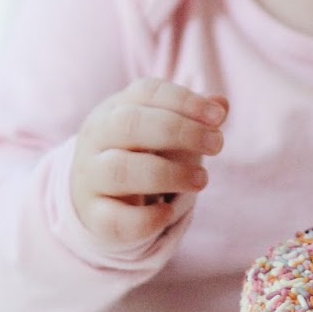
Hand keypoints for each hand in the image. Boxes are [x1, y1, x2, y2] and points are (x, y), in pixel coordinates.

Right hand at [70, 78, 227, 248]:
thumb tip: (222, 104)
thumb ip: (193, 118)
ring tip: (202, 180)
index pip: (146, 92)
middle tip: (217, 145)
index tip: (218, 117)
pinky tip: (168, 213)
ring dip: (169, 174)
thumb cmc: (140, 155)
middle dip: (179, 132)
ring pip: (120, 170)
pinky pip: (116, 219)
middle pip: (129, 124)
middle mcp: (96, 139)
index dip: (184, 101)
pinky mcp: (95, 217)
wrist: (96, 198)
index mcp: (115, 109)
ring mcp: (90, 178)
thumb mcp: (163, 131)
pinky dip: (147, 218)